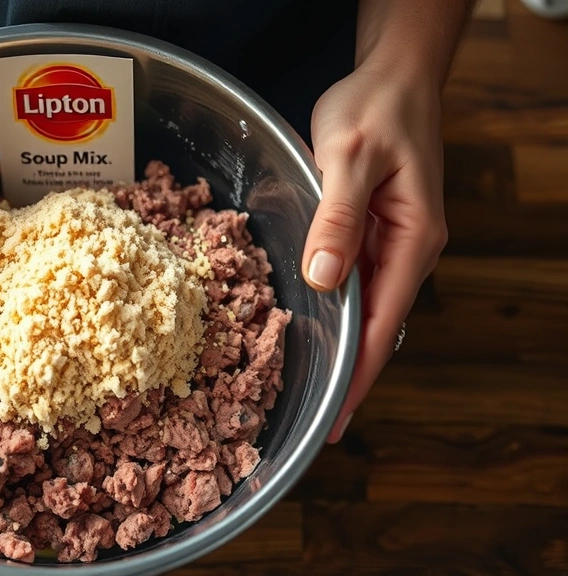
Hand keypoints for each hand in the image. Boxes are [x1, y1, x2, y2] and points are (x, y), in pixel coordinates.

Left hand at [301, 59, 447, 441]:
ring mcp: (391, 242)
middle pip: (376, 327)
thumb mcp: (349, 157)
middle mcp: (407, 250)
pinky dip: (333, 308)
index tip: (336, 419)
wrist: (392, 77)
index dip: (359, 376)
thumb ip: (337, 219)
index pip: (383, 325)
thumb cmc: (376, 108)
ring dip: (338, 344)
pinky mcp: (372, 230)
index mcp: (413, 240)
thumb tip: (325, 282)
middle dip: (347, 373)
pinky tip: (310, 325)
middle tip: (310, 416)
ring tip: (303, 383)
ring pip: (363, 307)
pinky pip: (352, 281)